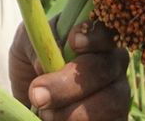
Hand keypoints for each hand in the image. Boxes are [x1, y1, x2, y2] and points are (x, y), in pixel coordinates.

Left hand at [9, 19, 129, 120]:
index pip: (106, 32)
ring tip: (45, 114)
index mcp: (95, 39)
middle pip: (104, 70)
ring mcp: (118, 94)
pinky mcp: (116, 118)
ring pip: (110, 102)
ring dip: (74, 112)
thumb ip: (37, 45)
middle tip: (37, 95)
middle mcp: (112, 65)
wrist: (32, 95)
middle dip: (68, 85)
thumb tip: (43, 65)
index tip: (73, 42)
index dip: (94, 37)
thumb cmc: (33, 60)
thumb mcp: (27, 43)